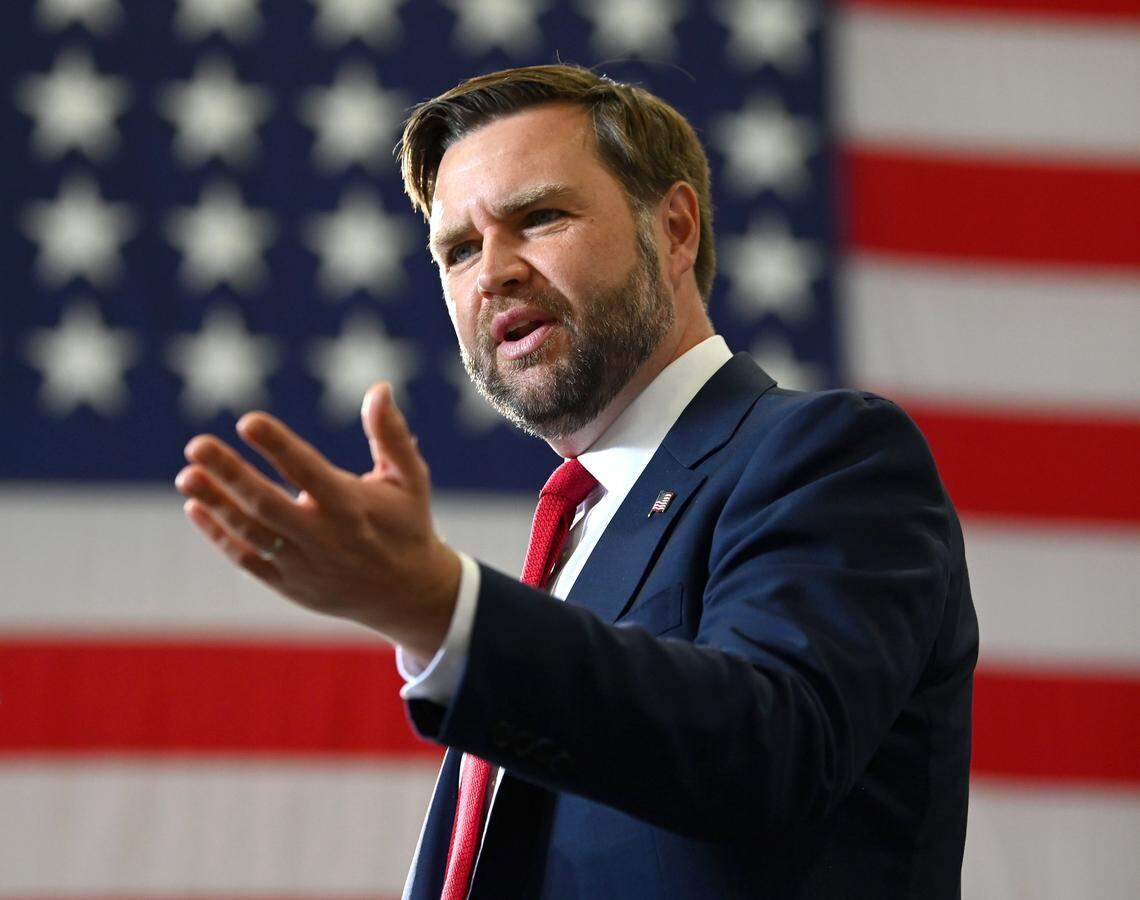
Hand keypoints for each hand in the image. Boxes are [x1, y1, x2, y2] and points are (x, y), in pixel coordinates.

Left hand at [174, 382, 460, 659]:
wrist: (408, 595)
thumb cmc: (407, 525)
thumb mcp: (410, 479)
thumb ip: (391, 434)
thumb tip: (379, 388)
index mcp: (352, 506)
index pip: (309, 471)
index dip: (278, 446)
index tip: (247, 421)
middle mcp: (325, 537)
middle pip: (268, 503)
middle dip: (230, 474)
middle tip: (196, 445)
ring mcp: (304, 564)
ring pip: (251, 533)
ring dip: (216, 504)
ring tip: (187, 475)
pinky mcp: (290, 584)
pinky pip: (247, 560)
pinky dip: (220, 536)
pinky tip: (196, 508)